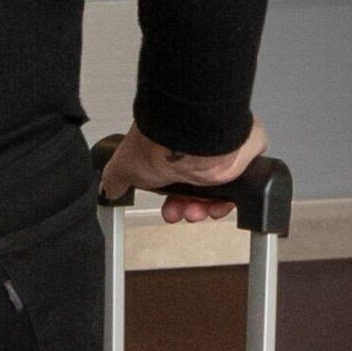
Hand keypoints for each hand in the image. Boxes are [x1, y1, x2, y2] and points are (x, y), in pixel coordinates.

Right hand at [99, 117, 267, 224]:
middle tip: (179, 212)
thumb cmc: (161, 141)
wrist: (193, 138)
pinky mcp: (242, 155)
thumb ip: (116, 178)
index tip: (165, 208)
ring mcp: (220, 152)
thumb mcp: (126, 166)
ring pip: (214, 192)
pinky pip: (240, 187)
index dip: (168, 199)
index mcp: (171, 147)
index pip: (171, 180)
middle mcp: (195, 149)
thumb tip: (108, 188)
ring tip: (195, 211)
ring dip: (202, 208)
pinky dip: (227, 202)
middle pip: (193, 190)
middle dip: (184, 208)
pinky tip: (216, 205)